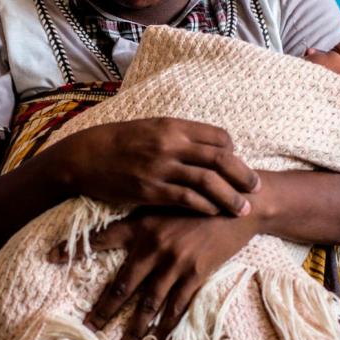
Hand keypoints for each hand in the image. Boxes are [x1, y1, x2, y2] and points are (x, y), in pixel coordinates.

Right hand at [45, 117, 260, 215]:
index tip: (237, 164)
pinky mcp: (151, 190)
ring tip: (242, 208)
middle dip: (243, 175)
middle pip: (221, 159)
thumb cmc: (118, 143)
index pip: (218, 137)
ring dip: (230, 197)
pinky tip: (214, 213)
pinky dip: (205, 206)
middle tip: (256, 188)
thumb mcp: (150, 128)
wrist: (83, 157)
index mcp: (173, 126)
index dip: (233, 152)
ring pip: (208, 182)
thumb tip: (206, 146)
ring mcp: (161, 168)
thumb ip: (178, 136)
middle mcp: (170, 144)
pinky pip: (187, 199)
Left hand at [48, 207, 259, 339]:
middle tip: (89, 328)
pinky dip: (169, 325)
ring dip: (136, 330)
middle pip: (123, 286)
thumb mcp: (167, 200)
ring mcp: (176, 263)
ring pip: (149, 304)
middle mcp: (154, 246)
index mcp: (142, 225)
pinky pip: (179, 306)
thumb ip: (144, 216)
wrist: (241, 205)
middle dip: (104, 310)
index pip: (101, 238)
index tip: (51, 257)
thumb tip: (121, 227)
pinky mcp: (197, 274)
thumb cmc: (202, 200)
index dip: (76, 248)